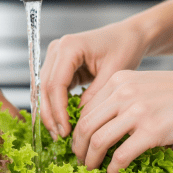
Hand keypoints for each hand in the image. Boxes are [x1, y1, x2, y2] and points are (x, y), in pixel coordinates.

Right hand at [41, 18, 149, 138]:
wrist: (128, 36)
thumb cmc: (125, 48)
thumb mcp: (114, 74)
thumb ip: (95, 96)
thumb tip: (79, 120)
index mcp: (69, 47)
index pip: (55, 84)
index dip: (58, 110)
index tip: (66, 131)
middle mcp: (57, 49)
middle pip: (44, 88)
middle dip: (50, 115)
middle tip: (59, 136)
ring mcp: (55, 57)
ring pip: (44, 90)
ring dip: (49, 113)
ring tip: (58, 134)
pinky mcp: (59, 66)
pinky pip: (51, 90)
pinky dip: (54, 106)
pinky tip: (61, 122)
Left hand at [72, 69, 172, 172]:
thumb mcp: (144, 86)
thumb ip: (122, 100)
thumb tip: (103, 128)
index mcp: (119, 81)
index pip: (86, 110)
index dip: (78, 132)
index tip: (80, 145)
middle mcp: (123, 93)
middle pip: (86, 126)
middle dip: (78, 148)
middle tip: (80, 162)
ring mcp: (137, 111)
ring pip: (98, 141)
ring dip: (90, 161)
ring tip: (92, 171)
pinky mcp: (152, 131)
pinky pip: (121, 156)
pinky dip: (113, 170)